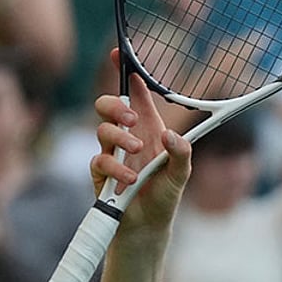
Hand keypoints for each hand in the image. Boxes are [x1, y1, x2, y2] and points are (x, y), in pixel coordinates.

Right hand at [90, 50, 191, 233]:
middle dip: (116, 106)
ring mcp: (111, 154)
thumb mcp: (182, 174)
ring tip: (137, 151)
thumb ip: (182, 153)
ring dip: (120, 137)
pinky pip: (99, 161)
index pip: (136, 96)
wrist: (147, 228)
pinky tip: (132, 178)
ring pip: (101, 130)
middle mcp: (129, 137)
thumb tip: (170, 136)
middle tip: (132, 118)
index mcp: (150, 130)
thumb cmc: (165, 197)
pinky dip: (116, 168)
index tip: (118, 54)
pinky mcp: (99, 174)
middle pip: (109, 106)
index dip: (127, 74)